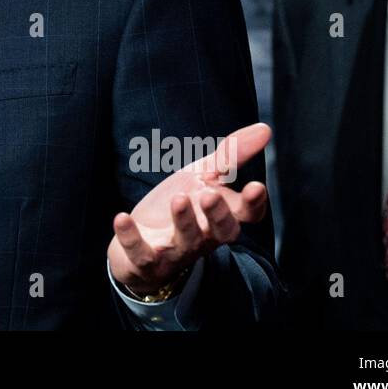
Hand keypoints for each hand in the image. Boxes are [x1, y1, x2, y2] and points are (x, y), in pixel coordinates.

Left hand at [108, 122, 270, 296]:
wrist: (141, 245)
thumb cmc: (182, 205)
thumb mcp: (204, 175)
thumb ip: (232, 155)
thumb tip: (265, 128)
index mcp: (221, 216)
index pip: (247, 215)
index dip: (254, 204)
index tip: (256, 186)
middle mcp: (204, 236)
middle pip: (221, 232)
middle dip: (218, 215)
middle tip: (210, 194)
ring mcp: (176, 250)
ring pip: (186, 241)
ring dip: (183, 221)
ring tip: (179, 198)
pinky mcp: (146, 260)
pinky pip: (141, 253)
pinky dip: (131, 237)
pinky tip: (122, 217)